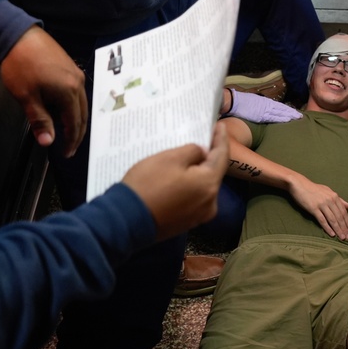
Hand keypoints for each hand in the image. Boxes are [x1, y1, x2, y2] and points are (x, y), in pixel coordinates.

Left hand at [0, 26, 86, 156]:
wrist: (17, 35)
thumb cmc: (21, 62)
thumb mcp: (26, 96)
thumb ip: (39, 120)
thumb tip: (47, 140)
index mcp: (69, 91)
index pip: (74, 123)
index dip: (70, 140)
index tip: (65, 152)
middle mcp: (77, 82)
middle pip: (83, 115)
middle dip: (77, 134)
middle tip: (70, 147)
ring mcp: (76, 74)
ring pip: (81, 104)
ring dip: (76, 120)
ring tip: (66, 132)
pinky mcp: (71, 68)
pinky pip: (78, 93)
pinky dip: (73, 106)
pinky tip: (63, 110)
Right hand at [122, 124, 230, 240]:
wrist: (125, 221)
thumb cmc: (148, 185)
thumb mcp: (170, 158)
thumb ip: (193, 152)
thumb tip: (203, 154)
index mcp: (209, 185)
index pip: (221, 156)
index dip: (220, 139)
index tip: (219, 125)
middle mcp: (211, 203)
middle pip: (214, 173)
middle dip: (210, 155)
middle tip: (205, 138)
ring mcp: (199, 215)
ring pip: (204, 186)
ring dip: (199, 171)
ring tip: (193, 155)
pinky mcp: (187, 222)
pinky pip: (194, 197)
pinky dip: (191, 185)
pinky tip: (183, 176)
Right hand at [224, 89, 301, 122]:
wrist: (233, 101)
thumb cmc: (239, 102)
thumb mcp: (252, 101)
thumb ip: (258, 105)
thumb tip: (261, 109)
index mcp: (264, 101)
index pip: (278, 106)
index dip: (287, 109)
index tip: (293, 112)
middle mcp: (266, 104)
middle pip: (282, 109)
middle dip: (291, 112)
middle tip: (301, 116)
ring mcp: (264, 109)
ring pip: (280, 112)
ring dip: (290, 115)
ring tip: (298, 118)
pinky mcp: (261, 115)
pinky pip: (273, 117)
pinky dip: (282, 118)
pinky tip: (288, 119)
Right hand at [288, 174, 347, 239]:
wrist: (299, 184)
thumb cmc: (314, 189)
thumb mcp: (328, 191)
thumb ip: (339, 199)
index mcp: (334, 196)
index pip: (343, 211)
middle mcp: (330, 200)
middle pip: (339, 217)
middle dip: (344, 228)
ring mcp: (322, 204)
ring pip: (332, 219)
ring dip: (338, 230)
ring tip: (342, 238)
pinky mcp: (313, 208)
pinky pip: (322, 220)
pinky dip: (328, 228)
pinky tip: (332, 234)